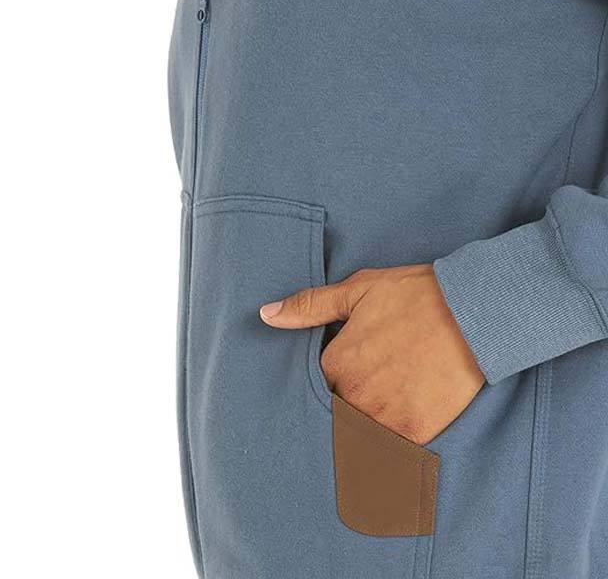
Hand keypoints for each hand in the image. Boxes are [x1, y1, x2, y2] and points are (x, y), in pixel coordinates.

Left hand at [260, 264, 483, 444]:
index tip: (359, 366)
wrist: (474, 311)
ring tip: (397, 397)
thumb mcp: (357, 291)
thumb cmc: (414, 296)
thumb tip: (265, 314)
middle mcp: (355, 394)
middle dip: (354, 400)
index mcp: (336, 363)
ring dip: (373, 422)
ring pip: (363, 433)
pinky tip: (410, 413)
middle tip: (382, 381)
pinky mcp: (415, 432)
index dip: (339, 377)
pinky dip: (396, 440)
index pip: (321, 384)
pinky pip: (394, 449)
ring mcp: (384, 416)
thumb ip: (309, 307)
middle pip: (341, 411)